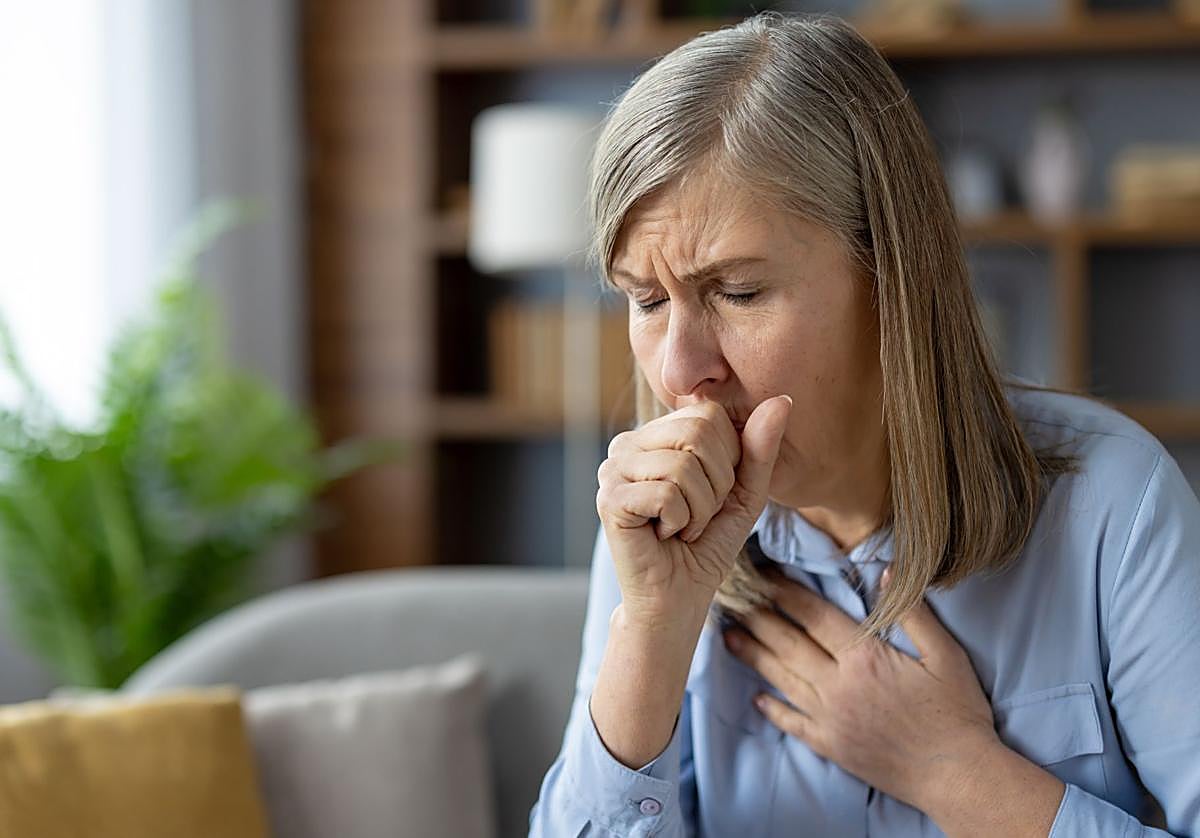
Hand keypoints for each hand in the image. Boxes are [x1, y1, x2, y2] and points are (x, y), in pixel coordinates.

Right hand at [596, 396, 791, 628]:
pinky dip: (680, 522)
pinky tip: (664, 535)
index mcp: (655, 434)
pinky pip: (667, 494)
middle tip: (697, 514)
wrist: (678, 598)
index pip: (708, 415)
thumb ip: (759, 448)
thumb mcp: (744, 492)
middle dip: (716, 484)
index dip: (728, 460)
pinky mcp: (609, 499)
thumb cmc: (706, 544)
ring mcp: (612, 470)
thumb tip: (782, 400)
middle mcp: (627, 444)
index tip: (712, 494)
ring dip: (699, 510)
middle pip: (697, 434)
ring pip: (683, 467)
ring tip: (681, 527)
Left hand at [722, 566, 1000, 813]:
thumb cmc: (958, 713)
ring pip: (782, 678)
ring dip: (753, 655)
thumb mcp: (946, 655)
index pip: (813, 615)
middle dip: (757, 617)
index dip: (784, 591)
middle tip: (731, 598)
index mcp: (864, 657)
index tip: (763, 574)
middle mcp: (838, 686)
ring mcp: (830, 718)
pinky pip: (792, 723)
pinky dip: (772, 708)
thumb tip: (888, 572)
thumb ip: (914, 612)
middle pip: (788, 643)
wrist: (958, 777)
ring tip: (728, 636)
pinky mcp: (831, 746)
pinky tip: (756, 697)